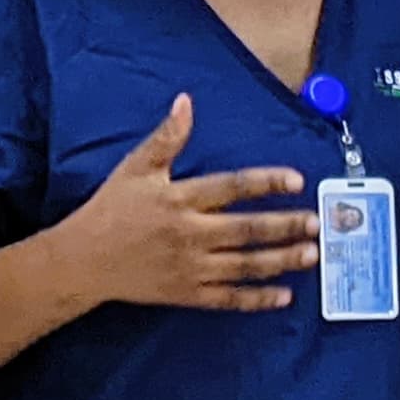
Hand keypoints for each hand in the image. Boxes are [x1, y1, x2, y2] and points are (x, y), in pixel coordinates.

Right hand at [57, 94, 317, 311]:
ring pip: (244, 266)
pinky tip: (284, 294)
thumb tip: (186, 100)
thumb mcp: (136, 168)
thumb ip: (167, 137)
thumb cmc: (111, 209)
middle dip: (285, 227)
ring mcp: (190, 268)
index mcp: (179, 199)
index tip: (296, 180)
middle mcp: (189, 234)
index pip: (231, 188)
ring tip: (311, 254)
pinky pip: (228, 299)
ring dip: (281, 260)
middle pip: (246, 230)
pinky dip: (257, 298)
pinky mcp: (187, 293)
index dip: (266, 183)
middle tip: (316, 223)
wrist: (83, 261)